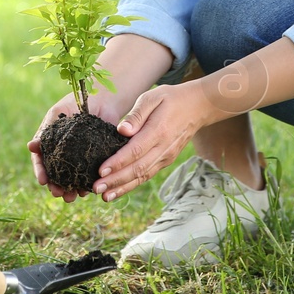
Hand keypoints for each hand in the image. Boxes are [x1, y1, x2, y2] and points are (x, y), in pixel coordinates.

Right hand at [28, 91, 129, 202]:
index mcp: (50, 144)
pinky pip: (91, 176)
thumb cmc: (76, 103)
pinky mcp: (96, 161)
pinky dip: (89, 184)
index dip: (41, 171)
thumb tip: (30, 147)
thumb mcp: (58, 114)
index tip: (42, 181)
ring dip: (71, 190)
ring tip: (71, 198)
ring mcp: (80, 159)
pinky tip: (88, 190)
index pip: (42, 161)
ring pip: (73, 179)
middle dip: (55, 186)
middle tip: (57, 194)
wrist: (103, 99)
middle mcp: (63, 155)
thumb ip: (46, 130)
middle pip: (56, 175)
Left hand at [93, 82, 210, 201]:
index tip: (101, 171)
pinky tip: (119, 191)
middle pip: (137, 169)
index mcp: (158, 131)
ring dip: (123, 188)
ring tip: (105, 196)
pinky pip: (147, 175)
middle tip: (96, 188)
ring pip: (142, 176)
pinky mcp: (166, 161)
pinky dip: (132, 185)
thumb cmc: (170, 99)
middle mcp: (163, 148)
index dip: (117, 163)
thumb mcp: (152, 97)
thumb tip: (122, 130)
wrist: (198, 107)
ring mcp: (166, 157)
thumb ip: (137, 114)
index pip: (135, 151)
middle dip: (116, 181)